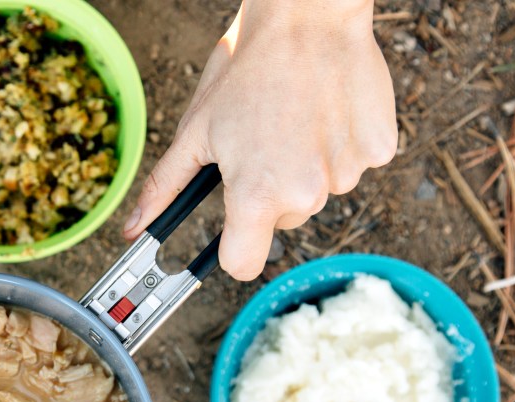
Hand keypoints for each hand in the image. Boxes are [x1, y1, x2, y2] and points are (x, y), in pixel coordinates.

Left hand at [123, 0, 396, 279]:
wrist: (307, 17)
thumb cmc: (246, 71)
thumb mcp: (195, 132)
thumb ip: (164, 188)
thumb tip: (135, 229)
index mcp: (256, 197)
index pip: (243, 264)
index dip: (234, 248)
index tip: (233, 227)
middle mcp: (305, 195)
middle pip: (281, 221)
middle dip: (269, 192)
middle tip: (262, 143)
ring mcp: (347, 174)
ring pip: (318, 192)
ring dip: (306, 168)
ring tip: (294, 120)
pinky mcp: (379, 151)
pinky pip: (354, 165)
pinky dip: (340, 146)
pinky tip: (326, 111)